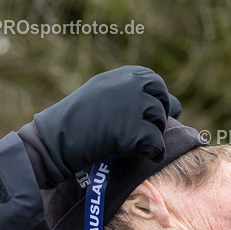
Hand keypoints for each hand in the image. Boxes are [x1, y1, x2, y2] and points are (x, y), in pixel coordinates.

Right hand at [22, 66, 172, 185]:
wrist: (56, 140)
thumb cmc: (76, 121)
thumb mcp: (103, 93)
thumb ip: (131, 93)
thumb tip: (174, 106)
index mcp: (124, 74)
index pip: (155, 84)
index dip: (156, 102)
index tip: (147, 117)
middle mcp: (132, 85)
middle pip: (162, 102)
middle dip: (157, 119)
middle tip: (142, 133)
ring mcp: (133, 106)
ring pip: (159, 124)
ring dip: (149, 137)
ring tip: (128, 144)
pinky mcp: (133, 130)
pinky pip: (155, 144)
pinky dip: (150, 153)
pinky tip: (135, 155)